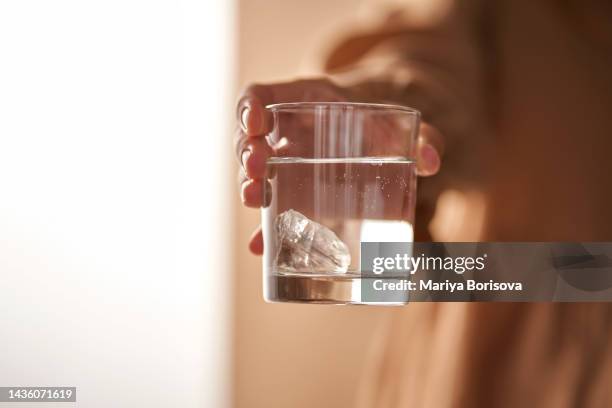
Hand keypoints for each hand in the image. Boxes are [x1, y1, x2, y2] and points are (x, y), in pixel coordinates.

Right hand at [235, 78, 442, 253]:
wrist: (378, 142)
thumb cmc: (380, 127)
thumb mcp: (397, 126)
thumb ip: (421, 137)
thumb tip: (431, 161)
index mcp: (303, 103)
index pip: (261, 96)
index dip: (249, 107)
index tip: (254, 123)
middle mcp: (285, 134)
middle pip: (249, 139)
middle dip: (247, 156)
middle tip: (258, 173)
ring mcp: (284, 166)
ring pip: (255, 174)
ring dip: (250, 188)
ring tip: (255, 202)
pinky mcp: (291, 195)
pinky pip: (272, 209)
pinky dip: (264, 229)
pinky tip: (261, 247)